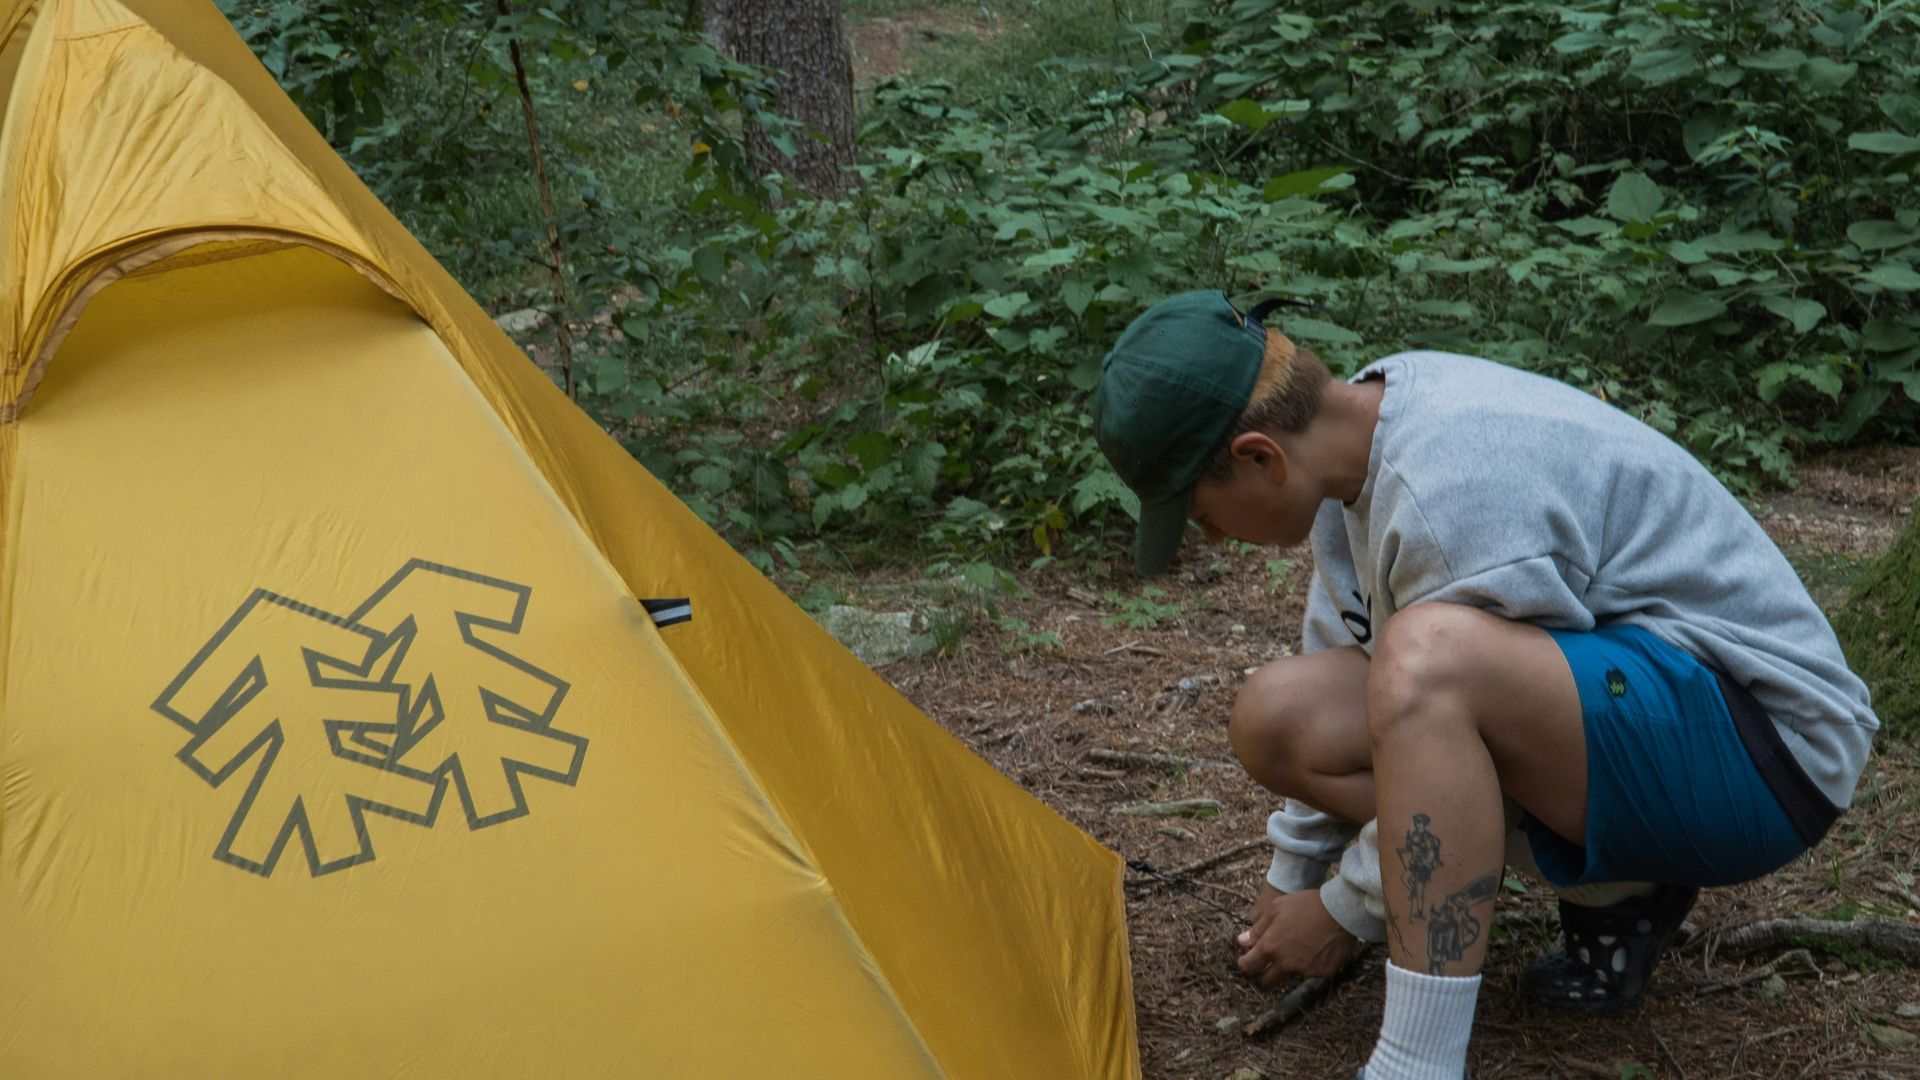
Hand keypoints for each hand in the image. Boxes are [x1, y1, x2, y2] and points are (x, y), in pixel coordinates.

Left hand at [1235, 887, 1356, 987]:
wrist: (1340, 911)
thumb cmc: (1306, 905)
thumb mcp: (1276, 908)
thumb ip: (1258, 928)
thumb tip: (1242, 941)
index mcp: (1271, 947)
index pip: (1249, 966)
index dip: (1245, 964)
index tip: (1247, 961)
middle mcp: (1286, 963)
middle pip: (1267, 981)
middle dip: (1264, 975)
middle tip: (1268, 965)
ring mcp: (1305, 970)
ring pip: (1290, 975)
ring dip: (1289, 967)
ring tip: (1300, 946)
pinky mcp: (1322, 973)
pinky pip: (1311, 972)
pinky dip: (1310, 964)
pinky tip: (1317, 948)